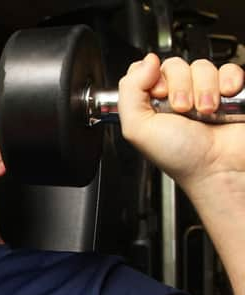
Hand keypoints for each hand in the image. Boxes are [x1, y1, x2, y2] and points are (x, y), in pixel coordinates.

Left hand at [117, 54, 244, 201]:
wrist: (217, 167)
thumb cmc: (179, 157)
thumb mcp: (137, 128)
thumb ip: (129, 91)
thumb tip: (145, 62)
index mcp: (151, 103)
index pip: (147, 70)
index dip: (153, 78)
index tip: (159, 97)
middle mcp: (176, 96)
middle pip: (174, 65)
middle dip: (179, 87)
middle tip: (183, 110)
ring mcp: (203, 92)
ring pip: (202, 66)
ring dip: (204, 89)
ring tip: (205, 113)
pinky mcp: (230, 91)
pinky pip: (230, 69)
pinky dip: (229, 81)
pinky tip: (224, 101)